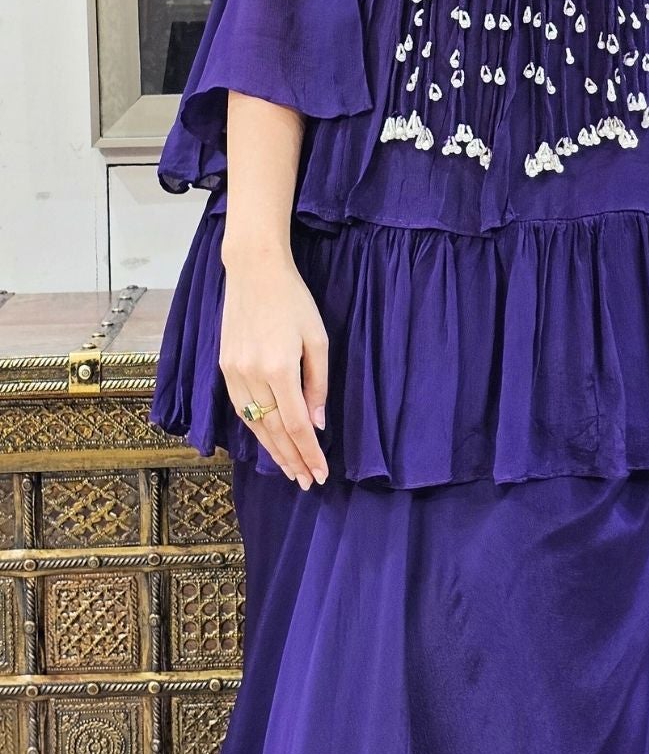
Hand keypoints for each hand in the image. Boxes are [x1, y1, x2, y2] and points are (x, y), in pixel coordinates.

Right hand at [219, 248, 330, 487]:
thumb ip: (318, 383)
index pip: (296, 425)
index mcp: (279, 368)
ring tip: (289, 469)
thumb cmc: (293, 300)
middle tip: (306, 481)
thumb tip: (318, 423)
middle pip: (273, 431)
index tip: (320, 473)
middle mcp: (252, 375)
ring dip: (272, 451)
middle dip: (291, 460)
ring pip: (253, 425)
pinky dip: (254, 430)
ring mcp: (233, 372)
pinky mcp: (223, 367)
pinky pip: (239, 408)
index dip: (309, 453)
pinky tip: (267, 441)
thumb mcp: (317, 338)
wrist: (253, 272)